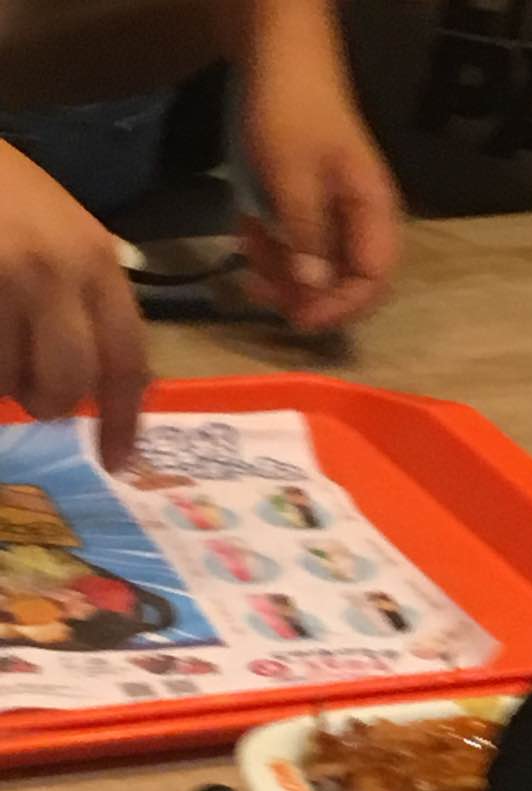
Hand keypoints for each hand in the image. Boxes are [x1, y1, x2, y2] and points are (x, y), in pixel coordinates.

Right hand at [0, 141, 145, 469]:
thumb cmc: (2, 195)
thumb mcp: (65, 237)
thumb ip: (88, 307)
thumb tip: (104, 390)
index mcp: (95, 260)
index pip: (127, 359)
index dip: (123, 421)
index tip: (117, 462)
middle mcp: (53, 271)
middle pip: (68, 385)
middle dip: (49, 402)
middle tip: (30, 388)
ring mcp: (0, 279)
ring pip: (9, 380)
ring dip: (2, 378)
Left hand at [242, 87, 400, 330]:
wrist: (276, 59)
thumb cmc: (290, 111)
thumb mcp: (293, 175)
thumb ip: (306, 235)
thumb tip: (314, 291)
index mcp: (373, 212)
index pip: (373, 281)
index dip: (341, 307)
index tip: (299, 319)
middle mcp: (361, 223)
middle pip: (346, 285)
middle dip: (304, 296)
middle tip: (261, 293)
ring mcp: (335, 219)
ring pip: (316, 275)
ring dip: (279, 275)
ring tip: (246, 255)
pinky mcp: (310, 214)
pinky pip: (296, 252)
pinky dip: (270, 252)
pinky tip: (246, 234)